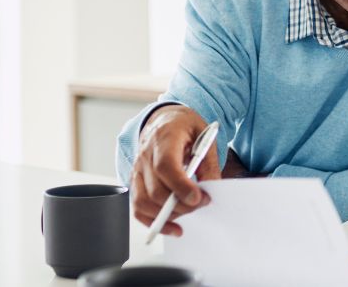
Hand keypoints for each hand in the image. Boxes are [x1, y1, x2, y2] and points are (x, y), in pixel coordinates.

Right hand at [130, 105, 220, 236]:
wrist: (166, 120)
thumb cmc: (185, 128)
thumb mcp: (205, 137)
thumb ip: (208, 163)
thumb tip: (211, 189)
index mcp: (164, 138)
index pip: (165, 166)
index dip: (181, 186)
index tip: (198, 198)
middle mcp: (145, 155)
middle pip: (155, 189)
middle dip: (180, 204)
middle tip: (202, 203)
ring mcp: (137, 169)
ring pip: (143, 201)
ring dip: (167, 215)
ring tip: (189, 214)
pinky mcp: (136, 182)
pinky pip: (138, 207)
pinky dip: (153, 222)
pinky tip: (171, 226)